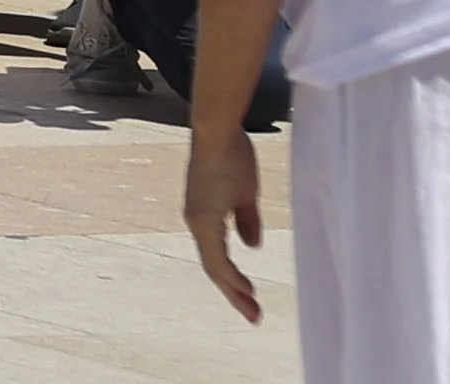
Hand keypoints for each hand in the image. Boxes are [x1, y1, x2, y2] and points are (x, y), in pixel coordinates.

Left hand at [187, 121, 268, 320]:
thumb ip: (246, 220)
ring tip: (251, 309)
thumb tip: (251, 246)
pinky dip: (229, 273)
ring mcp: (197, 219)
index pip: (218, 258)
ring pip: (213, 264)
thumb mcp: (244, 194)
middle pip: (214, 268)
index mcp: (205, 217)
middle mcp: (196, 221)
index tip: (252, 301)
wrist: (218, 132)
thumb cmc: (231, 155)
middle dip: (234, 294)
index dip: (233, 282)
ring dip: (232, 289)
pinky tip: (243, 288)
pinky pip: (215, 253)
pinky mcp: (202, 215)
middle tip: (253, 316)